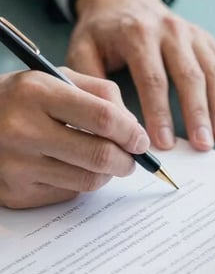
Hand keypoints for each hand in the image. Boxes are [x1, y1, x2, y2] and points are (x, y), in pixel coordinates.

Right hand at [0, 68, 148, 207]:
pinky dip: (78, 183)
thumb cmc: (19, 98)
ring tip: (105, 161)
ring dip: (106, 174)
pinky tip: (70, 168)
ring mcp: (16, 165)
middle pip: (98, 155)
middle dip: (126, 160)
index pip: (102, 118)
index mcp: (36, 92)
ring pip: (87, 180)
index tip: (140, 139)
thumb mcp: (55, 78)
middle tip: (131, 158)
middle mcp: (22, 129)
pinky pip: (66, 194)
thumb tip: (133, 129)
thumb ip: (100, 94)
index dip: (131, 132)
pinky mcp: (14, 193)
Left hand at [65, 0, 214, 150]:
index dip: (160, 112)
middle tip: (202, 146)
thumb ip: (90, 82)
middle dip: (197, 114)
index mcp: (138, 34)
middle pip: (190, 76)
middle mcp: (171, 30)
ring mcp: (193, 34)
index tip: (164, 142)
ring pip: (214, 71)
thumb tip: (106, 120)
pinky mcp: (206, 40)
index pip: (153, 78)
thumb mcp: (82, 49)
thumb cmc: (102, 32)